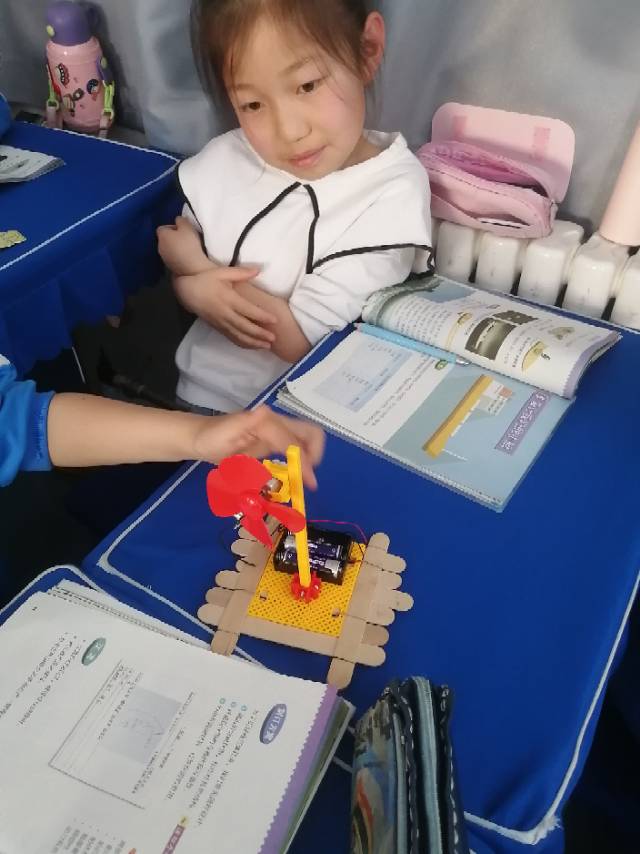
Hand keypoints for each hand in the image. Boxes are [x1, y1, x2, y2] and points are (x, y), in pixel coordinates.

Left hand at [157, 216, 211, 276]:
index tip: (183, 230)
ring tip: (187, 249)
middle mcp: (159, 247)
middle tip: (186, 239)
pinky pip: (173, 258)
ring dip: (175, 248)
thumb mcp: (188, 226)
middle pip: (165, 239)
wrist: (193, 267)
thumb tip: (178, 220)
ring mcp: (164, 259)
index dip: (172, 227)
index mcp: (162, 235)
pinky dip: (178, 257)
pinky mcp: (170, 267)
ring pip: (168, 249)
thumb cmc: (189, 244)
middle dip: (173, 238)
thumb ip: (181, 220)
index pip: (162, 228)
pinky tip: (187, 258)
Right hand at [173, 267, 277, 348]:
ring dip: (253, 343)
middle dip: (260, 334)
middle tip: (274, 339)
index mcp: (229, 299)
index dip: (262, 317)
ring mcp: (220, 323)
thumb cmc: (206, 279)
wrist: (186, 291)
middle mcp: (225, 314)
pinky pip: (232, 338)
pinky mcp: (217, 328)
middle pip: (245, 327)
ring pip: (239, 336)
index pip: (248, 310)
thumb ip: (241, 273)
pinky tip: (253, 346)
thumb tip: (258, 270)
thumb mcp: (223, 272)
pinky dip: (243, 344)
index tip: (275, 321)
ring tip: (266, 346)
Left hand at [192, 405, 324, 488]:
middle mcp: (276, 423)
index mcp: (267, 422)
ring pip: (306, 439)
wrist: (200, 437)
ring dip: (310, 458)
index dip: (303, 463)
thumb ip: (246, 422)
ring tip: (305, 479)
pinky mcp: (273, 440)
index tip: (308, 483)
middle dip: (315, 455)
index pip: (294, 443)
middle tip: (309, 478)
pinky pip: (295, 447)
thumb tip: (265, 411)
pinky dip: (300, 460)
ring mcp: (276, 431)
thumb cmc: (210, 437)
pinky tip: (296, 474)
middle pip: (310, 432)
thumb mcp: (224, 432)